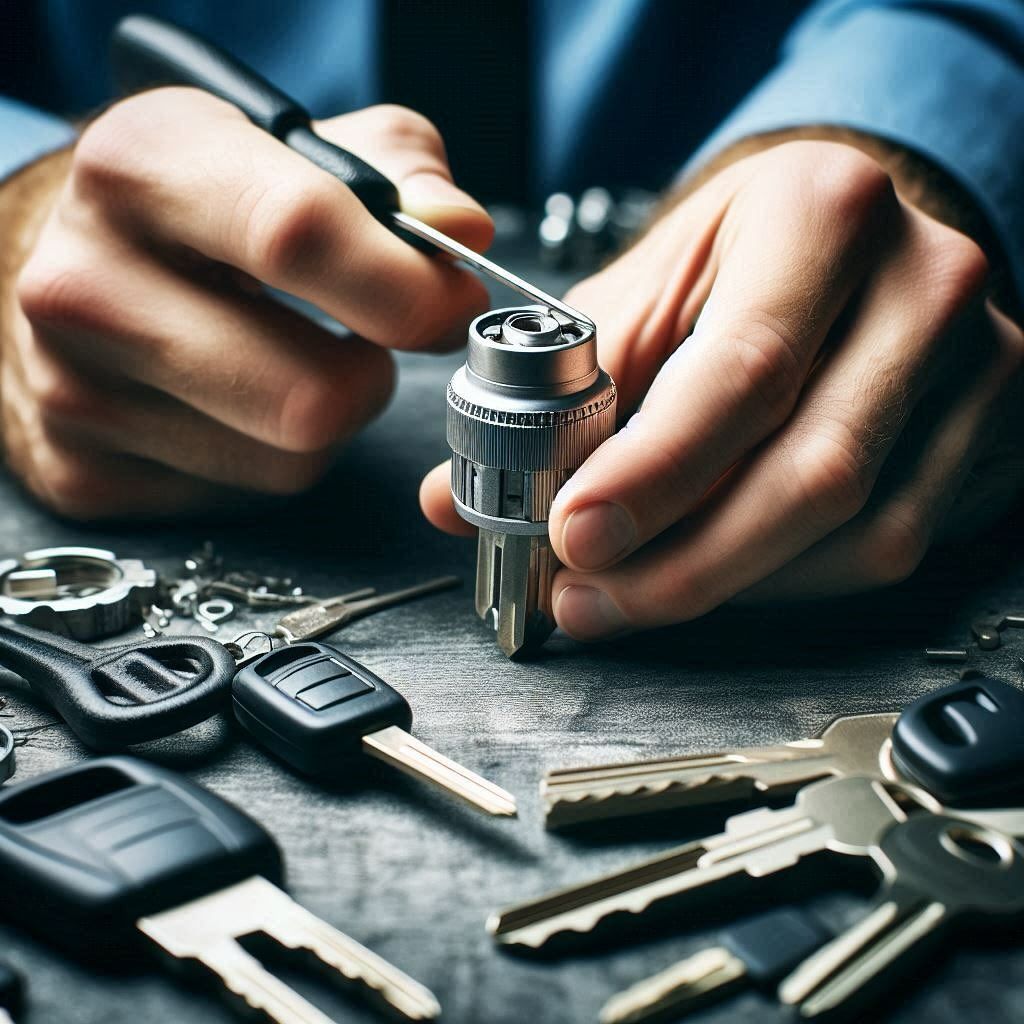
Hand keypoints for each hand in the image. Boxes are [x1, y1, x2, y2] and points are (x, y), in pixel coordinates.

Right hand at [3, 89, 492, 517]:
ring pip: (292, 460)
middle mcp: (84, 284)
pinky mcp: (87, 472)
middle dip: (373, 376)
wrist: (72, 264)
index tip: (452, 302)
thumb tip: (460, 233)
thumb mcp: (296, 145)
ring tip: (290, 359)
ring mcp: (74, 392)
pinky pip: (248, 496)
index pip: (297, 235)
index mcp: (141, 167)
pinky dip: (274, 457)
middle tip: (366, 340)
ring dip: (329, 419)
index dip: (406, 286)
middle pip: (311, 395)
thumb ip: (397, 172)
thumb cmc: (203, 205)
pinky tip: (239, 404)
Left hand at [421, 140, 1023, 639]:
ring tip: (629, 590)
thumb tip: (458, 501)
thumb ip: (557, 395)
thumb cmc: (738, 252)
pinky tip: (714, 568)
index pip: (743, 372)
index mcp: (822, 214)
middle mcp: (920, 284)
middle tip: (586, 594)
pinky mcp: (982, 429)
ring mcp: (971, 363)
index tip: (573, 537)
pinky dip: (782, 580)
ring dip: (725, 584)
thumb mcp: (642, 290)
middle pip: (811, 471)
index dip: (654, 475)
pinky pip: (884, 546)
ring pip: (853, 530)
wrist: (845, 235)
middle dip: (682, 562)